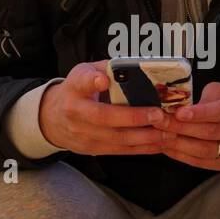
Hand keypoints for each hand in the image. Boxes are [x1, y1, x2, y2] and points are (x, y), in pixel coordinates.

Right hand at [38, 61, 166, 155]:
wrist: (53, 118)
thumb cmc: (76, 91)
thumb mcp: (84, 72)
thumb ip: (106, 69)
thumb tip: (135, 67)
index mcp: (75, 88)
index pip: (82, 83)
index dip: (92, 81)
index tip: (103, 80)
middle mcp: (76, 112)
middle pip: (104, 117)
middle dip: (133, 118)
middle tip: (158, 115)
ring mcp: (83, 134)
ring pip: (116, 139)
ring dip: (144, 138)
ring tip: (166, 132)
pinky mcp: (92, 149)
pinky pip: (120, 151)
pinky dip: (141, 149)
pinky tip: (158, 144)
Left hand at [156, 81, 219, 170]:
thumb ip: (206, 97)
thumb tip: (181, 108)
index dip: (200, 113)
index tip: (179, 112)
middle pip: (211, 132)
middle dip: (182, 127)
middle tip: (160, 123)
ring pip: (206, 150)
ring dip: (180, 144)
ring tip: (161, 136)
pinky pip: (204, 162)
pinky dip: (183, 156)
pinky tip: (168, 148)